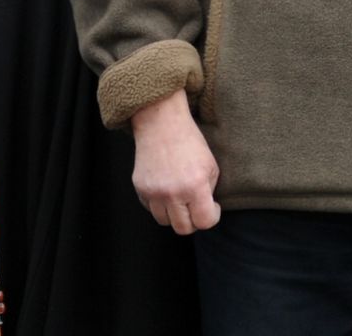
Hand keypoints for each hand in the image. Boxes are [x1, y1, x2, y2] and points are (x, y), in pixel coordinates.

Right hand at [130, 91, 220, 234]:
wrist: (160, 122)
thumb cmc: (190, 142)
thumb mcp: (211, 166)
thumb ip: (209, 192)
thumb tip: (205, 210)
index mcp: (195, 186)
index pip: (205, 222)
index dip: (212, 216)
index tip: (212, 205)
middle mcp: (172, 192)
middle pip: (183, 229)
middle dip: (193, 220)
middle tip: (195, 206)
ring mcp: (153, 190)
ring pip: (164, 221)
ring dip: (174, 214)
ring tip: (179, 199)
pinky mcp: (139, 186)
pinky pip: (150, 208)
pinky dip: (159, 204)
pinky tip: (165, 189)